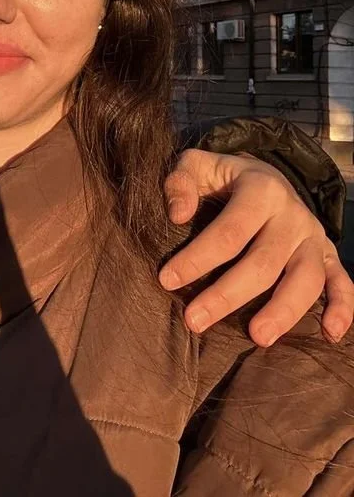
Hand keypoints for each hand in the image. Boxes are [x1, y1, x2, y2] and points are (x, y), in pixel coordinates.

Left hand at [158, 149, 353, 346]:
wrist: (267, 177)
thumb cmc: (225, 179)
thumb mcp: (199, 166)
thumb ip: (180, 182)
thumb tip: (177, 215)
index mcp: (261, 189)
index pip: (229, 231)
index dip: (198, 257)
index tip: (168, 280)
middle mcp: (292, 214)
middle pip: (264, 262)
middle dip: (227, 295)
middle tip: (195, 321)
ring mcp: (313, 237)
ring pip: (306, 278)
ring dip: (283, 310)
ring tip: (257, 337)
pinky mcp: (328, 255)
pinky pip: (342, 282)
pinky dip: (343, 307)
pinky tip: (331, 333)